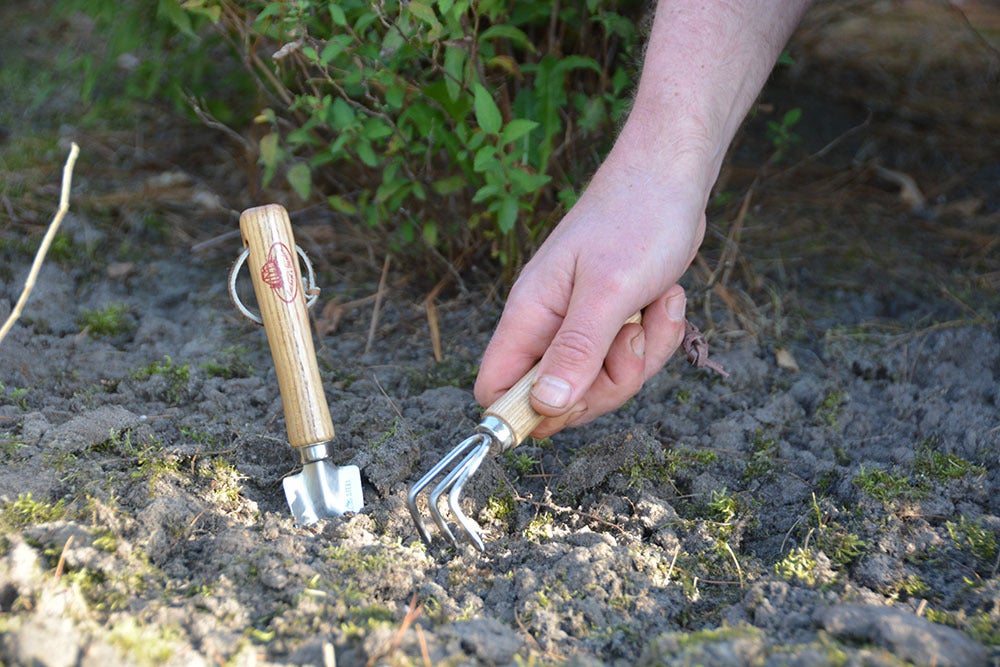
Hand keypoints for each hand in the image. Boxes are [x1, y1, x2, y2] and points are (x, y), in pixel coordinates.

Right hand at [474, 143, 706, 437]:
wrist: (671, 178)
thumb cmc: (636, 219)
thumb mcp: (609, 291)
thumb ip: (576, 350)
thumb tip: (546, 405)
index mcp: (529, 315)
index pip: (496, 387)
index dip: (527, 411)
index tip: (574, 401)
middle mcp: (548, 326)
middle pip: (560, 399)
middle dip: (608, 382)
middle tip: (630, 337)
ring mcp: (580, 326)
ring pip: (603, 382)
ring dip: (641, 354)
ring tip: (655, 306)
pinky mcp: (611, 323)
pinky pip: (629, 361)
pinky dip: (656, 337)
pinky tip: (665, 299)